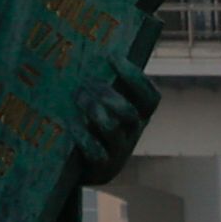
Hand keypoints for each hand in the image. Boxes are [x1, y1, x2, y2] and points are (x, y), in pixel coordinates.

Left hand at [64, 61, 161, 189]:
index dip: (135, 77)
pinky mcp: (101, 167)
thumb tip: (86, 51)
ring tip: (76, 97)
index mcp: (138, 115)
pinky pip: (95, 151)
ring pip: (112, 128)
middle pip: (129, 111)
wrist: (80, 169)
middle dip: (107, 94)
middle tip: (85, 82)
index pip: (151, 97)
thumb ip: (101, 86)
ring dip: (93, 109)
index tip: (113, 57)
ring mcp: (119, 151)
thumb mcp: (102, 107)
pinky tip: (70, 122)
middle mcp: (132, 132)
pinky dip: (82, 134)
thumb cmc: (90, 127)